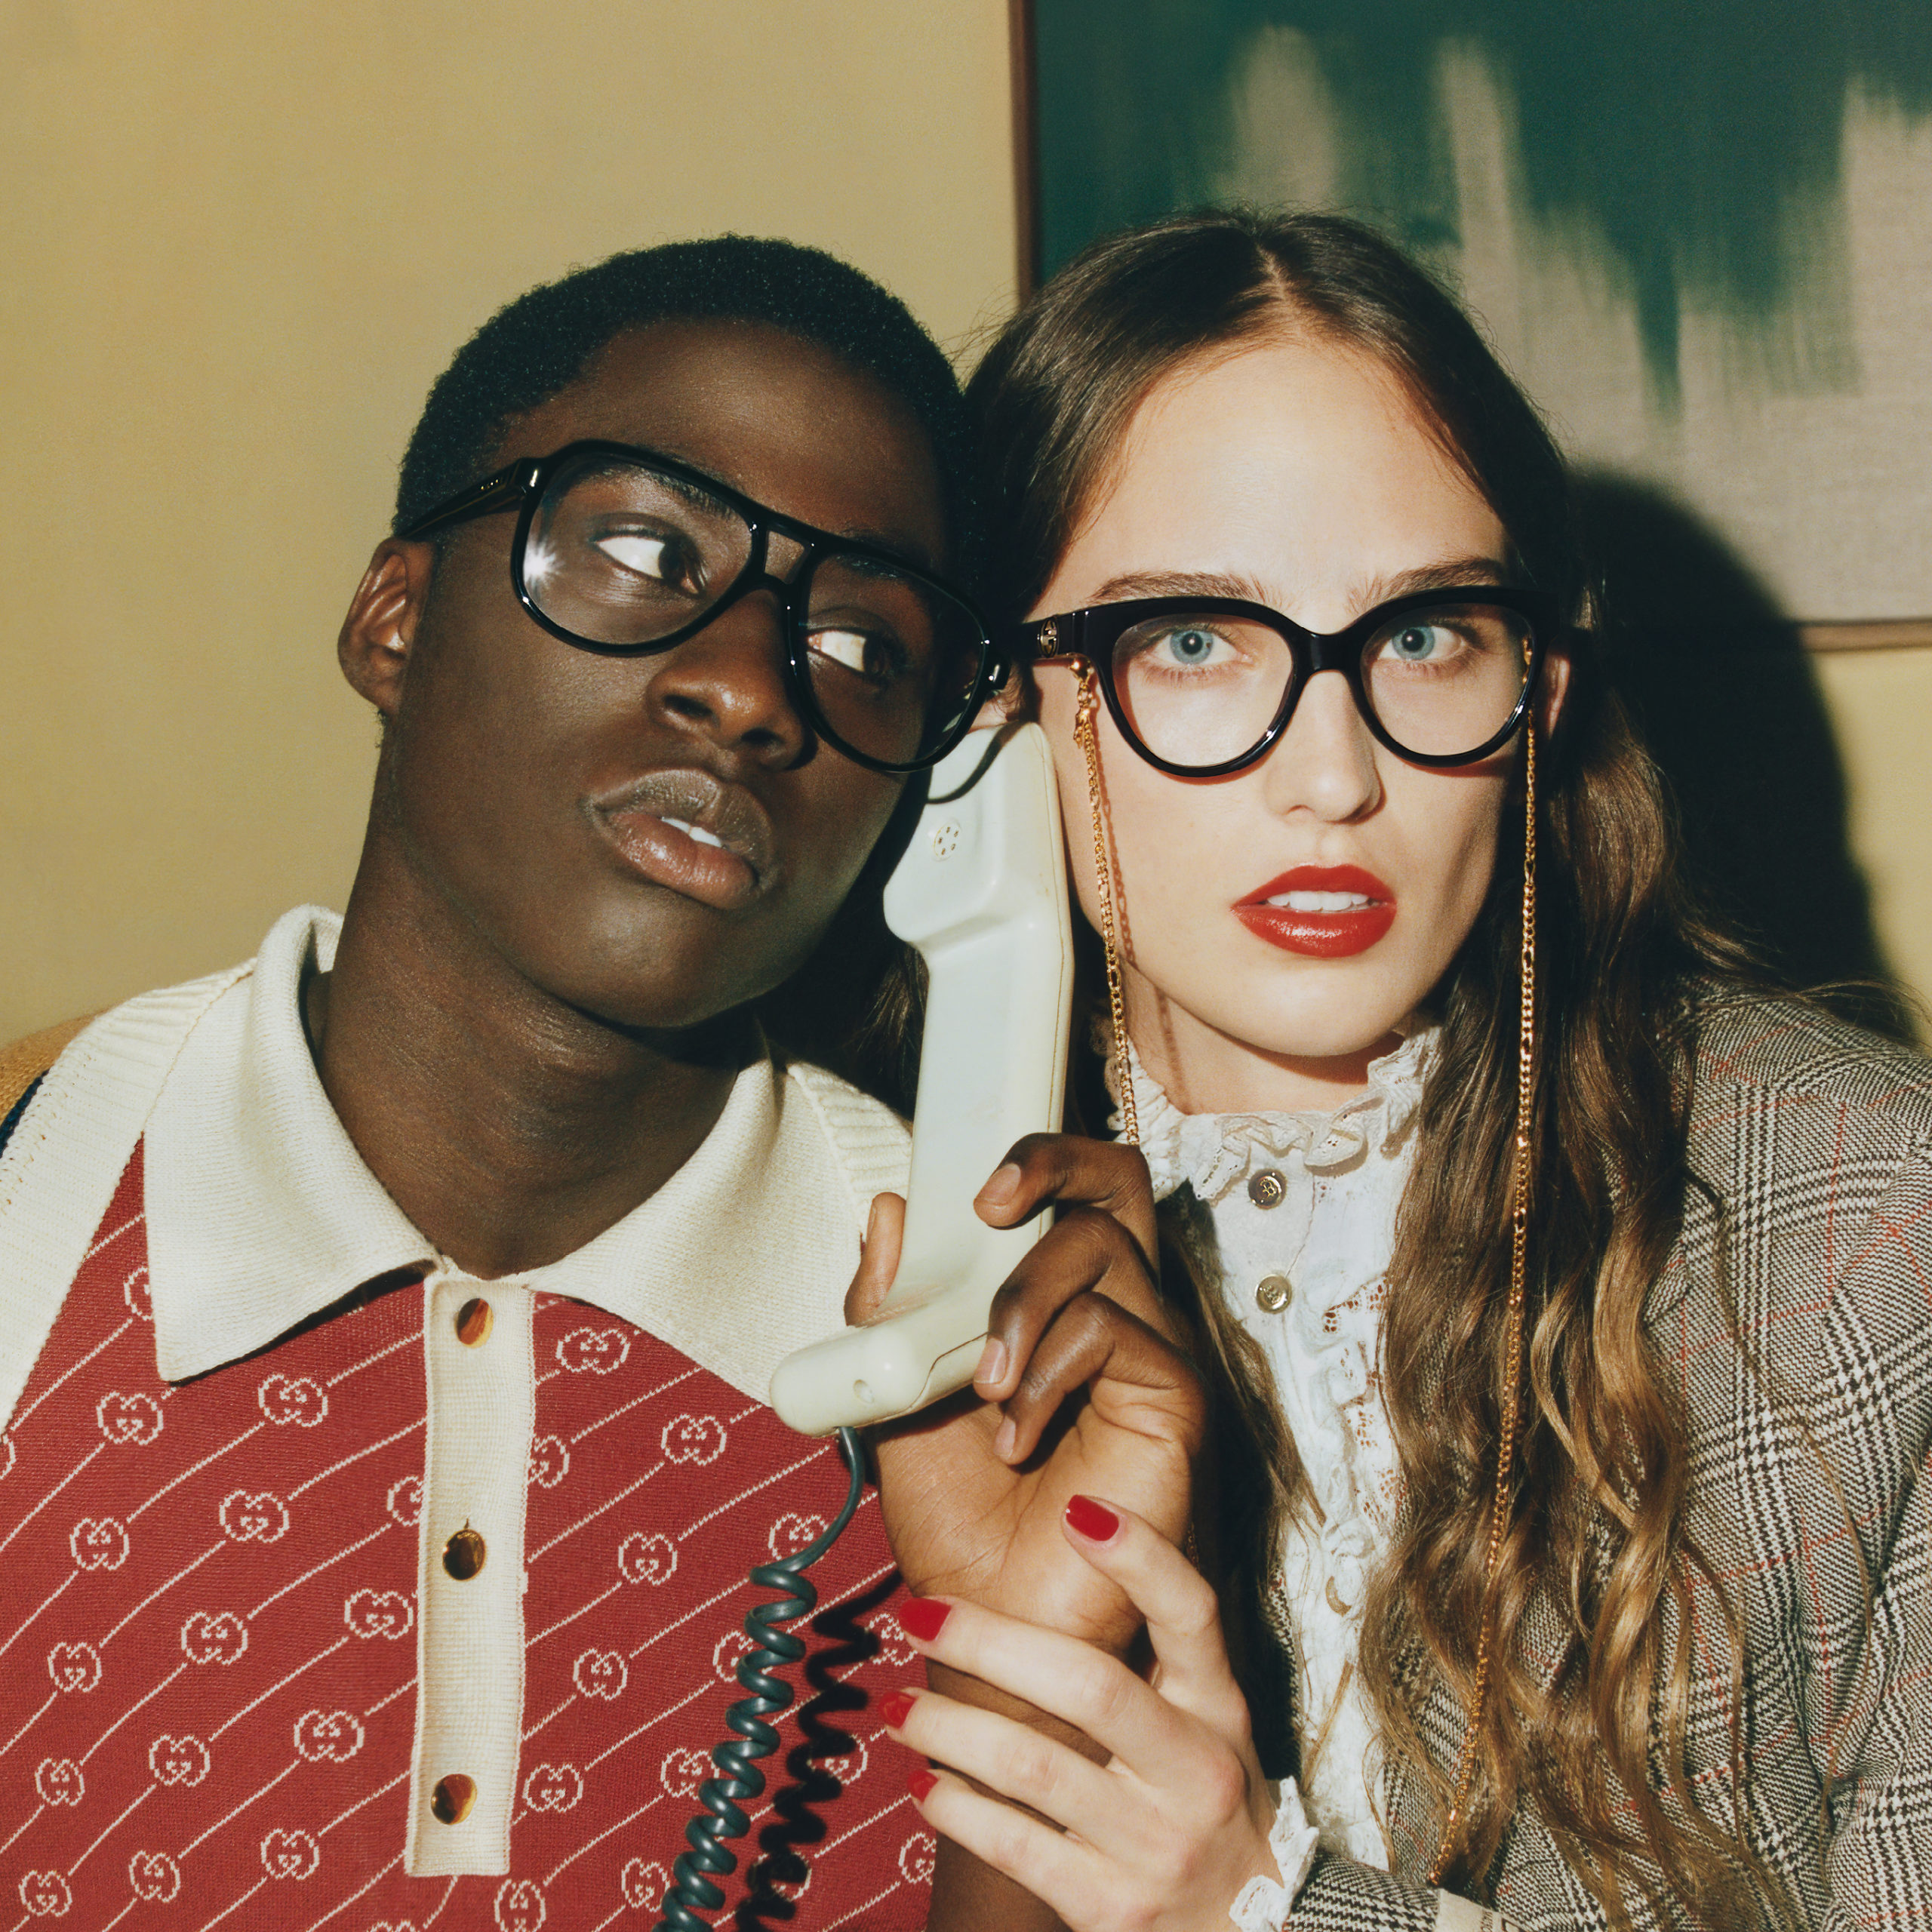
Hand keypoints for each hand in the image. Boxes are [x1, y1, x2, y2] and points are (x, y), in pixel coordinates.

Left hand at [847, 1134, 1201, 1656]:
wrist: (986, 1622)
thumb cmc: (958, 1519)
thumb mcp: (899, 1393)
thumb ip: (891, 1308)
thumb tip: (886, 1212)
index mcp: (1056, 1302)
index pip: (1071, 1191)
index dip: (1033, 1160)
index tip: (963, 1189)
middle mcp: (1116, 1310)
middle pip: (1116, 1182)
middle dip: (1052, 1164)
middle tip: (988, 1206)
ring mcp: (1150, 1351)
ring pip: (1098, 1249)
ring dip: (1017, 1305)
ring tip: (980, 1388)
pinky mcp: (1174, 1398)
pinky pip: (1111, 1329)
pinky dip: (1045, 1372)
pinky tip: (1016, 1435)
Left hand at [885, 1498, 1282, 1931]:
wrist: (1252, 1928)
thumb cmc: (1202, 1797)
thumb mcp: (1205, 1720)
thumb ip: (1151, 1652)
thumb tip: (1064, 1547)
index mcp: (1217, 1707)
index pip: (1191, 1616)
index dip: (1140, 1559)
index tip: (1075, 1508)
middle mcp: (1195, 1770)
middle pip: (1089, 1685)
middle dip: (991, 1642)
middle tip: (918, 1613)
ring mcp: (1155, 1844)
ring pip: (1035, 1767)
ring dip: (950, 1727)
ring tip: (896, 1706)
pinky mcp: (1113, 1909)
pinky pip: (1017, 1848)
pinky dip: (959, 1809)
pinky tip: (924, 1783)